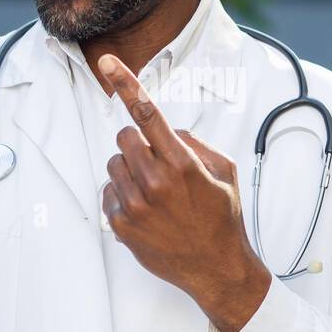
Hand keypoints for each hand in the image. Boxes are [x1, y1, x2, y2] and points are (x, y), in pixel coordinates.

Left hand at [98, 54, 269, 331]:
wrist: (216, 269)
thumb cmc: (222, 217)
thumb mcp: (224, 172)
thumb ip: (194, 143)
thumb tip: (166, 130)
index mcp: (182, 164)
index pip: (148, 114)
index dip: (126, 84)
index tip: (107, 62)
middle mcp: (155, 182)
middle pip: (124, 138)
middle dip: (139, 145)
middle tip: (158, 165)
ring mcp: (135, 206)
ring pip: (114, 164)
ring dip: (130, 170)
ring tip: (155, 193)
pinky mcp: (121, 225)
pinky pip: (109, 192)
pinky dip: (124, 195)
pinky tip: (147, 212)